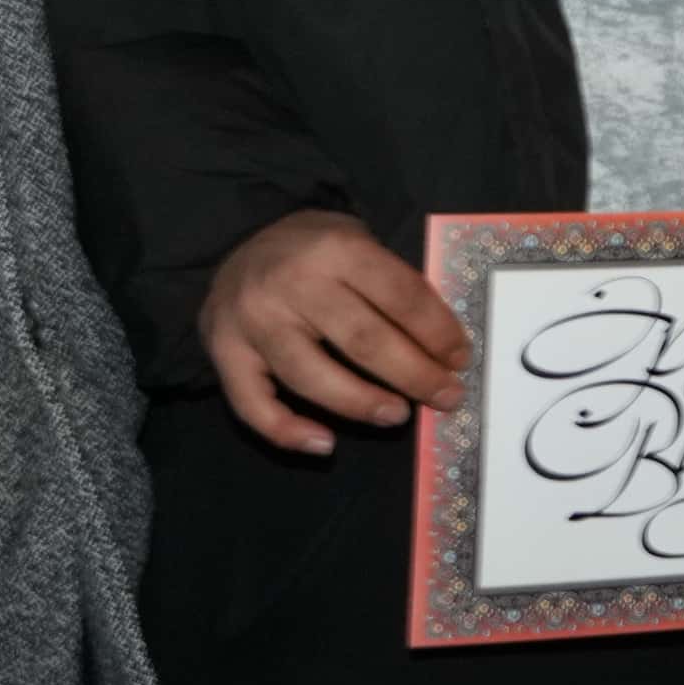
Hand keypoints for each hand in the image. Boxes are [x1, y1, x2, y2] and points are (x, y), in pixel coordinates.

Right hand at [199, 209, 469, 456]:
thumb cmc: (316, 248)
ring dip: (360, 403)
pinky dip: (286, 431)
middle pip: (363, 340)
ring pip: (311, 375)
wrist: (238, 240)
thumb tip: (442, 343)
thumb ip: (392, 282)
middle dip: (413, 375)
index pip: (401, 297)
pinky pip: (252, 403)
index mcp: (338, 249)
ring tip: (397, 416)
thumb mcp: (360, 240)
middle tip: (446, 397)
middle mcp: (293, 285)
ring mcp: (253, 322)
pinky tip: (325, 444)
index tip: (460, 360)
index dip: (438, 333)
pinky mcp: (223, 351)